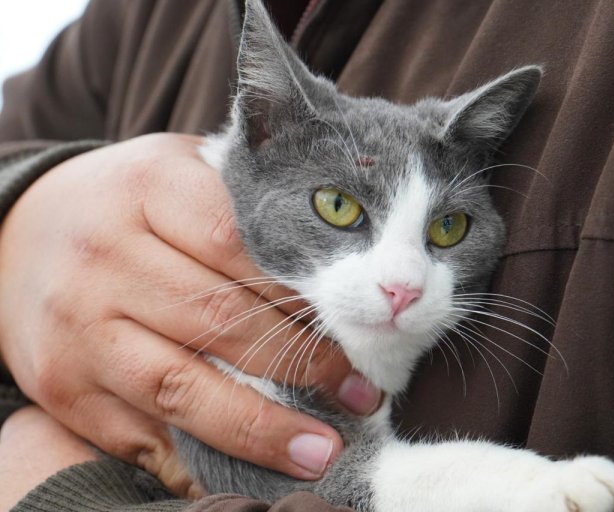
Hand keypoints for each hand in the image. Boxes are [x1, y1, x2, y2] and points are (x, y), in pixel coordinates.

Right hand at [0, 134, 379, 495]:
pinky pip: (137, 431)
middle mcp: (105, 258)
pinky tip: (249, 465)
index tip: (354, 326)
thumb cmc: (127, 202)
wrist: (21, 231)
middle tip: (360, 392)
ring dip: (259, 426)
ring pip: (181, 386)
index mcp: (147, 190)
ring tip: (320, 447)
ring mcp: (78, 327)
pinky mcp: (62, 384)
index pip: (238, 244)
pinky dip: (198, 455)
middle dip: (300, 364)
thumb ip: (245, 203)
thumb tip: (335, 256)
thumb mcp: (180, 171)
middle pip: (219, 319)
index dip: (302, 292)